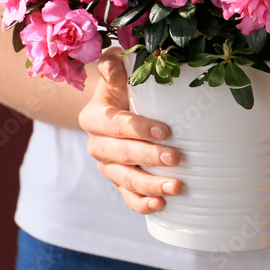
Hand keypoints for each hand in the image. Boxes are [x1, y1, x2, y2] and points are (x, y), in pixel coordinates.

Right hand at [78, 48, 181, 213]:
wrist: (117, 107)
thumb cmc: (122, 84)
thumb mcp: (114, 68)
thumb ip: (111, 64)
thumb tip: (115, 71)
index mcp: (93, 118)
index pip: (115, 124)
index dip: (138, 128)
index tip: (164, 130)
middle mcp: (97, 145)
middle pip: (121, 154)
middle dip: (149, 157)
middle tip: (176, 157)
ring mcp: (107, 166)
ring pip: (125, 180)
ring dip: (150, 185)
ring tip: (176, 187)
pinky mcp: (119, 182)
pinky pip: (127, 197)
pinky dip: (142, 204)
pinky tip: (160, 205)